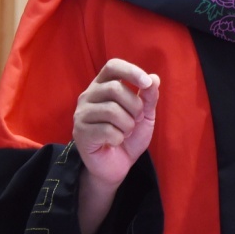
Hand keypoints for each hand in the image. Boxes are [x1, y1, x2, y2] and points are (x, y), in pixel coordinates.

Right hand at [73, 58, 160, 186]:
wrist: (116, 166)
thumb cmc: (129, 137)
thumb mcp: (145, 115)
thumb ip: (149, 97)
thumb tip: (154, 78)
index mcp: (103, 86)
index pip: (113, 66)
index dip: (131, 71)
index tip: (146, 83)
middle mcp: (88, 96)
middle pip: (115, 88)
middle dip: (135, 106)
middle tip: (136, 120)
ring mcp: (81, 114)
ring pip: (111, 110)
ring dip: (127, 124)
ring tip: (125, 132)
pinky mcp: (80, 132)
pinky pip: (106, 130)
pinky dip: (118, 138)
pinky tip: (114, 142)